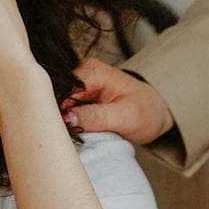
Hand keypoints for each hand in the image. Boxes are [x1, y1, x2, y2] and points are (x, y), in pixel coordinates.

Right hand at [58, 57, 176, 145]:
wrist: (155, 112)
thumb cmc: (145, 112)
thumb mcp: (125, 117)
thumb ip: (96, 117)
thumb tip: (67, 119)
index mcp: (92, 71)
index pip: (61, 89)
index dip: (56, 111)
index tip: (60, 131)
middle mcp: (80, 72)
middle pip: (53, 95)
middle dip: (55, 117)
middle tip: (63, 137)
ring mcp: (76, 84)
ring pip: (53, 104)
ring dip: (58, 121)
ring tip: (67, 136)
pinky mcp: (75, 96)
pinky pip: (59, 109)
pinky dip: (62, 122)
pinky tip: (68, 132)